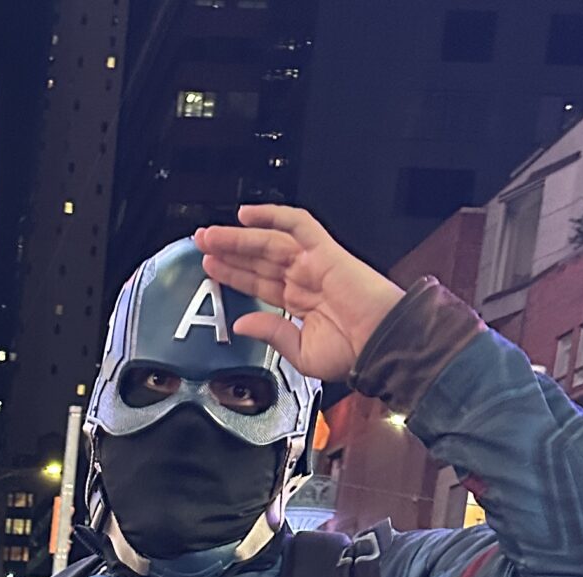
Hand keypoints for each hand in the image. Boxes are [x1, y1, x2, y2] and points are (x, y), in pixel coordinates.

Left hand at [194, 205, 404, 382]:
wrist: (382, 345)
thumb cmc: (354, 352)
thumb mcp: (301, 354)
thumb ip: (272, 334)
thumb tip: (242, 323)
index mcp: (299, 302)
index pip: (258, 282)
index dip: (233, 273)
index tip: (210, 267)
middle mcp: (303, 278)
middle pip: (257, 258)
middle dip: (227, 250)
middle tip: (201, 243)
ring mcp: (313, 263)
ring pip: (268, 242)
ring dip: (237, 237)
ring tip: (209, 235)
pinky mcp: (325, 252)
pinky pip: (297, 225)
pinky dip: (273, 216)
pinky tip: (246, 215)